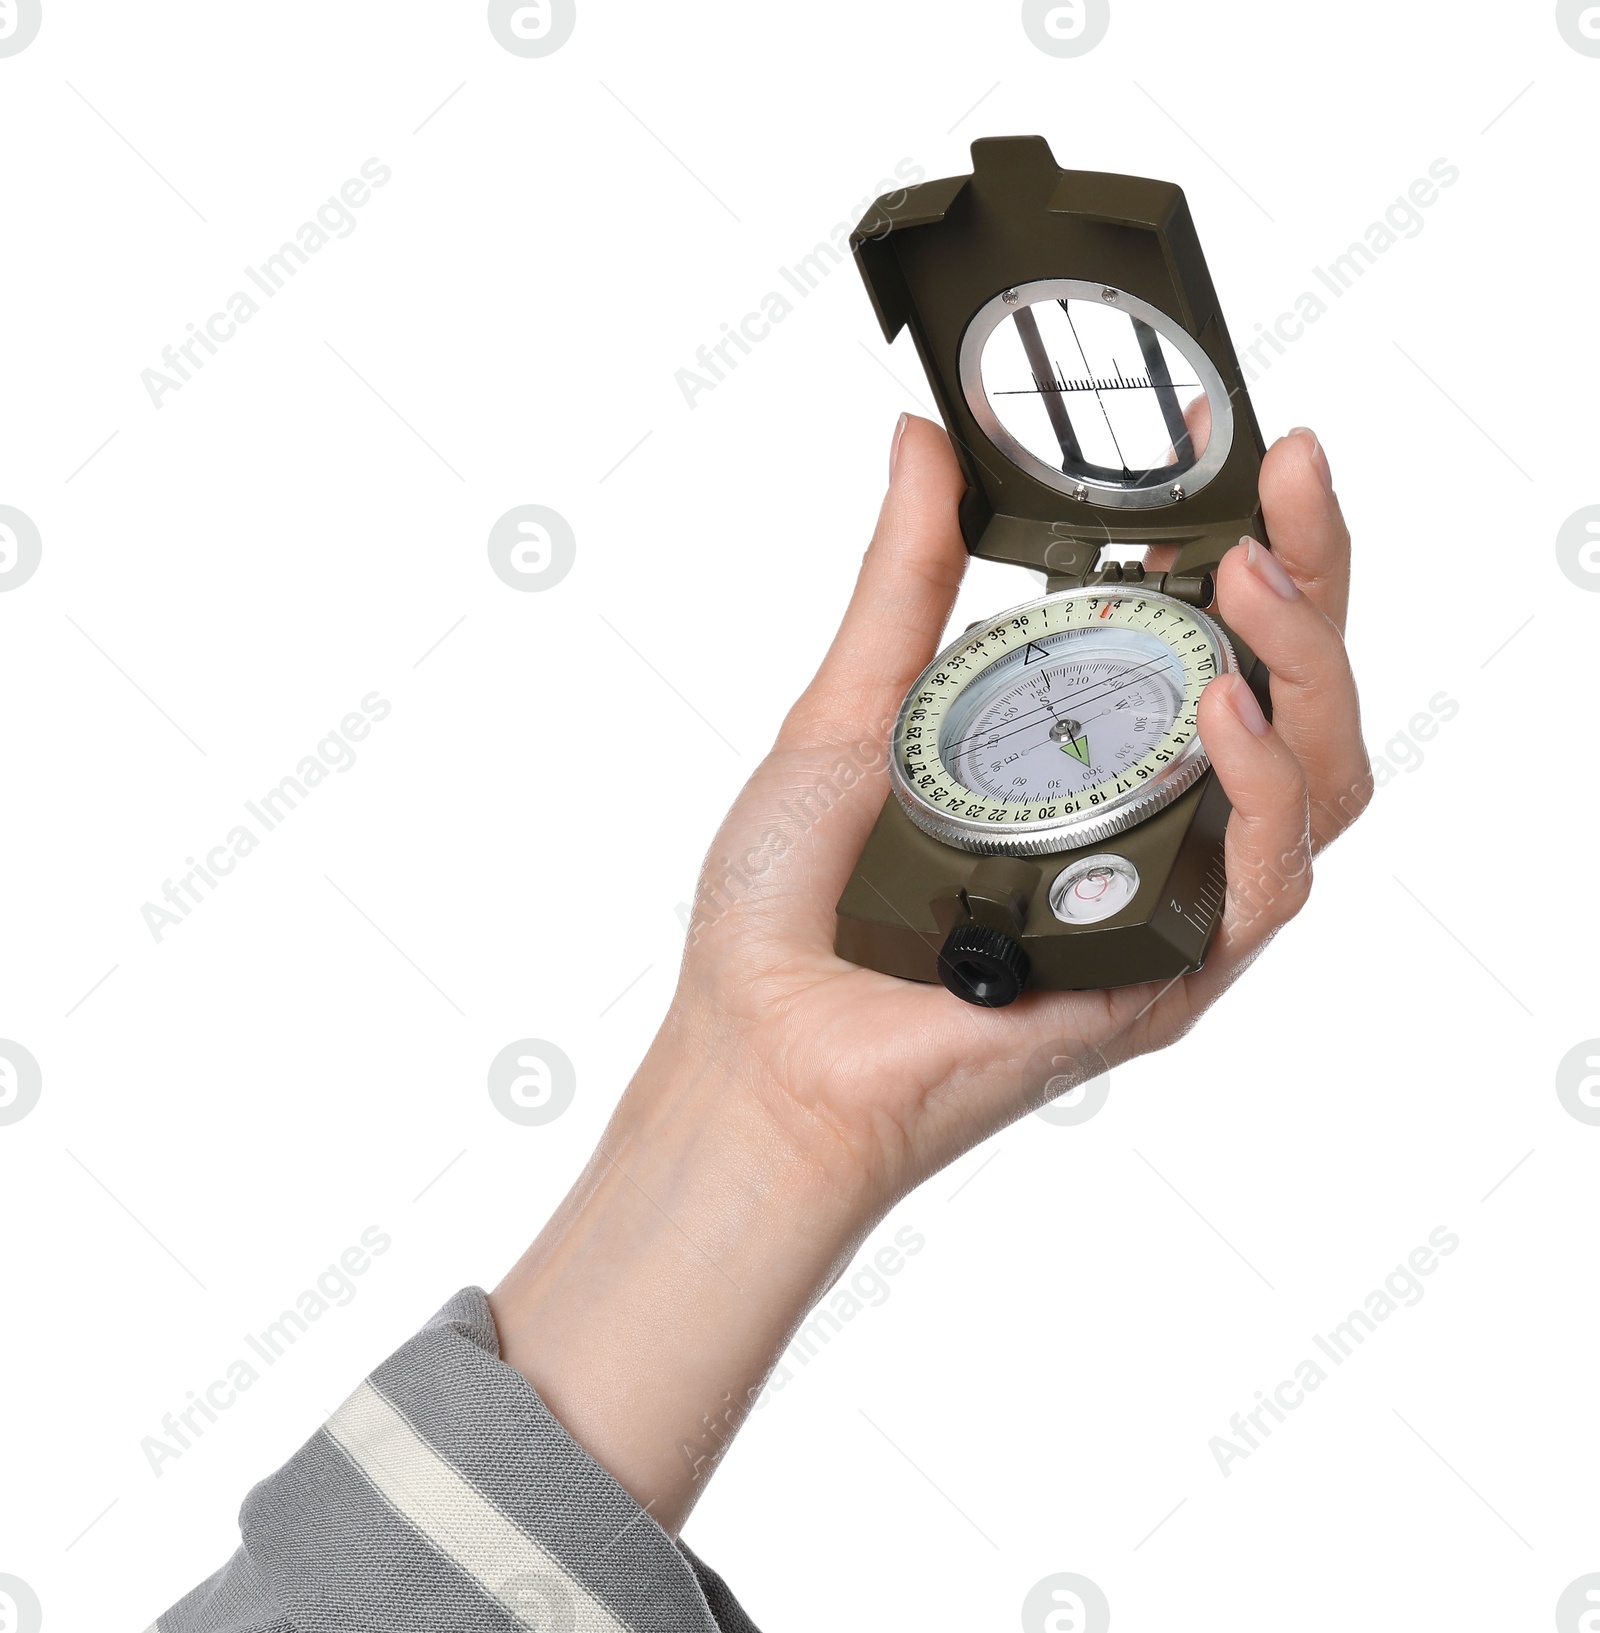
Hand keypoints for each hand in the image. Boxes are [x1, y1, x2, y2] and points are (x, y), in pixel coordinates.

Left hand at [676, 413, 1369, 1212]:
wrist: (759, 1046)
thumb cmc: (795, 907)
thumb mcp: (856, 711)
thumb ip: (907, 581)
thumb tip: (924, 441)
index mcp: (1092, 758)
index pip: (1218, 642)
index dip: (1262, 546)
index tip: (1259, 456)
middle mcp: (1151, 824)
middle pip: (1297, 698)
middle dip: (1316, 578)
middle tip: (1292, 486)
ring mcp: (1170, 900)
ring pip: (1318, 782)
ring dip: (1307, 668)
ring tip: (1256, 579)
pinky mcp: (1170, 975)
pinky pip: (1265, 883)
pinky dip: (1265, 791)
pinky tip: (1227, 715)